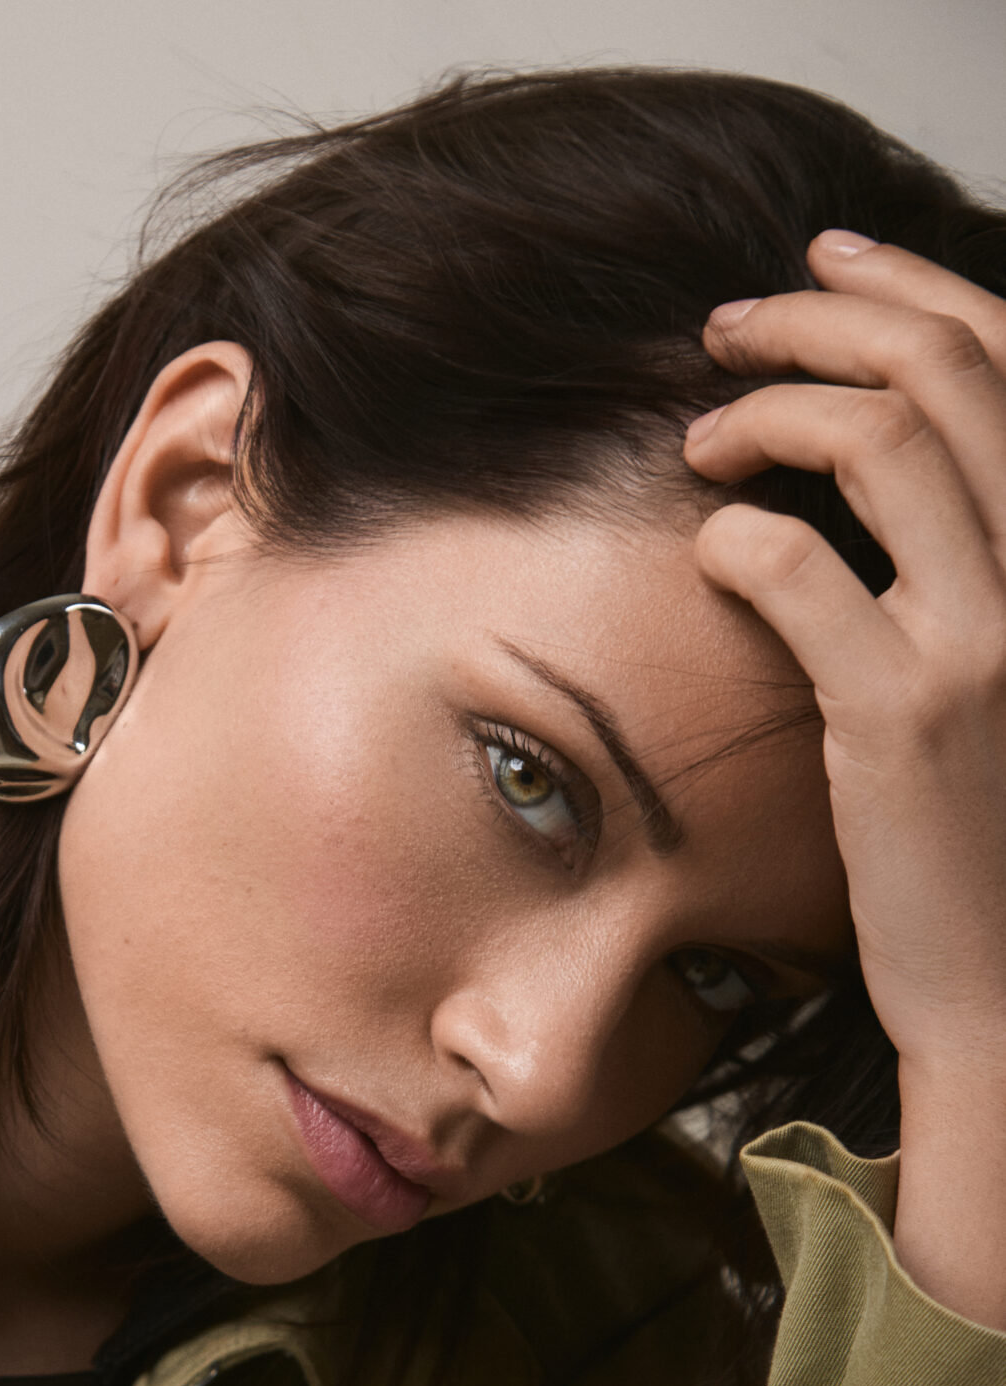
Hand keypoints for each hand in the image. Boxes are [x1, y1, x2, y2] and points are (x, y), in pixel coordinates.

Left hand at [684, 232, 1005, 1323]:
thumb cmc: (986, 825)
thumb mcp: (999, 660)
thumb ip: (961, 554)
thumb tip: (871, 456)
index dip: (909, 285)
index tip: (820, 266)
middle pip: (942, 368)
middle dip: (821, 319)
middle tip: (725, 329)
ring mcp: (991, 637)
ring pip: (879, 440)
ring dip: (769, 410)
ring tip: (703, 433)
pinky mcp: (906, 712)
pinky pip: (799, 568)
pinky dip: (737, 535)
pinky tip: (707, 549)